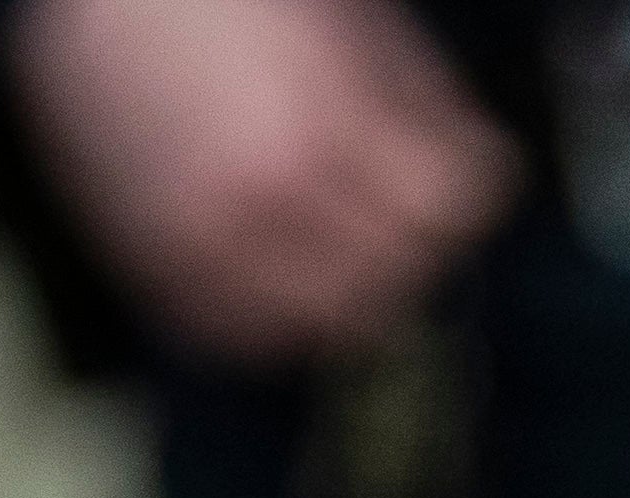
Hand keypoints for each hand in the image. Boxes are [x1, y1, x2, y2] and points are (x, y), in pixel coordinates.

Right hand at [11, 0, 519, 361]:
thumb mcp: (345, 18)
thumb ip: (419, 101)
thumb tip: (477, 165)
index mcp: (320, 130)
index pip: (445, 213)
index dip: (468, 188)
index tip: (463, 172)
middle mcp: (262, 204)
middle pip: (395, 276)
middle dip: (416, 242)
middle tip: (405, 209)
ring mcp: (200, 245)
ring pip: (324, 322)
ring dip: (351, 289)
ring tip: (344, 241)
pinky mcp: (151, 265)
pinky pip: (236, 334)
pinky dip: (273, 314)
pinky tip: (280, 271)